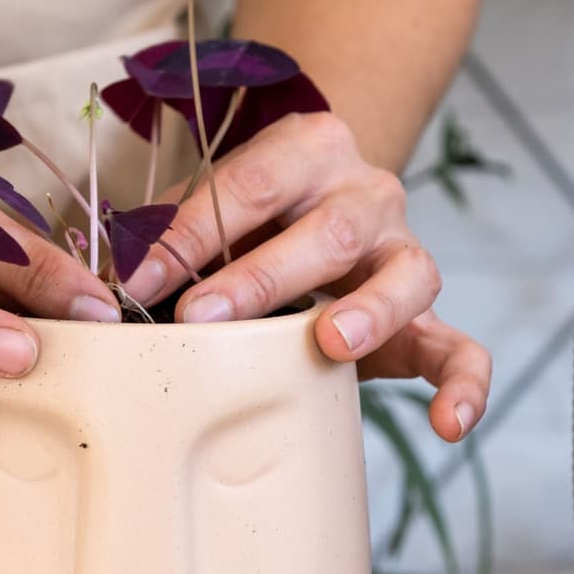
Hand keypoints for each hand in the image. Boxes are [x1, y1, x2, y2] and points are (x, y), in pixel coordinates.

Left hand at [125, 112, 490, 442]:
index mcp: (308, 150)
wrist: (323, 203)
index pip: (251, 183)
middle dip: (260, 276)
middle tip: (201, 316)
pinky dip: (464, 384)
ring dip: (368, 312)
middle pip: (328, 230)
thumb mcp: (209, 205)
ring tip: (329, 344)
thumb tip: (108, 290)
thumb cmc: (251, 214)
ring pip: (409, 276)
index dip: (192, 232)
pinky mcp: (427, 314)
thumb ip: (170, 235)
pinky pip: (461, 346)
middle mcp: (368, 192)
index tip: (139, 279)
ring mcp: (405, 251)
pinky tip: (449, 423)